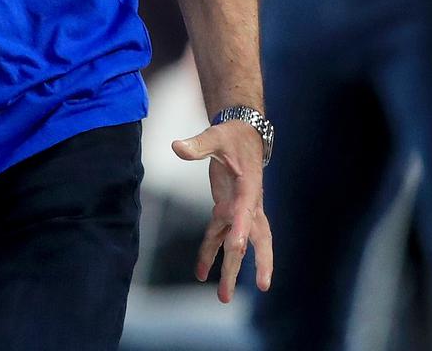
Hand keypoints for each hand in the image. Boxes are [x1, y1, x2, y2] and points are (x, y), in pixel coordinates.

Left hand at [172, 121, 273, 303]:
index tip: (237, 247)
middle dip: (249, 264)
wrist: (242, 135)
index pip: (246, 213)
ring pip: (236, 245)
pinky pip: (218, 236)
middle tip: (255, 289)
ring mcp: (237, 210)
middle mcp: (247, 206)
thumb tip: (177, 147)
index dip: (242, 230)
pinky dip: (208, 253)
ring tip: (222, 297)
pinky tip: (200, 272)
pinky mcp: (226, 209)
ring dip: (229, 269)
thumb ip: (197, 145)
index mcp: (248, 189)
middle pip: (250, 240)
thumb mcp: (215, 136)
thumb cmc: (230, 137)